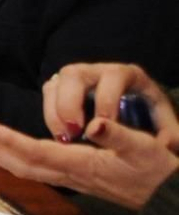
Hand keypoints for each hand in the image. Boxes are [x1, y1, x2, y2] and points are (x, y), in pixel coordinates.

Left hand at [0, 117, 178, 211]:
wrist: (170, 198)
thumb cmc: (159, 171)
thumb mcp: (145, 148)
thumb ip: (118, 135)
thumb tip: (93, 125)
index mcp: (83, 165)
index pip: (36, 152)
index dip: (8, 140)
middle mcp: (72, 175)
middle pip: (23, 164)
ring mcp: (72, 179)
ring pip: (28, 169)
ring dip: (1, 155)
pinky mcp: (77, 178)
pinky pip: (38, 170)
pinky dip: (17, 159)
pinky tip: (8, 153)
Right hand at [41, 62, 178, 144]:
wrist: (140, 117)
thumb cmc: (154, 122)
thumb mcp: (167, 127)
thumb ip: (170, 135)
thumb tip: (164, 142)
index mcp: (127, 75)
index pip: (113, 76)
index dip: (106, 98)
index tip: (103, 125)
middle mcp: (99, 71)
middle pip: (75, 74)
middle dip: (70, 103)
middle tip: (74, 132)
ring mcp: (78, 78)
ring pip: (56, 83)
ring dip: (55, 111)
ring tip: (65, 138)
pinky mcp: (63, 89)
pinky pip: (48, 94)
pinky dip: (50, 115)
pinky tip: (60, 136)